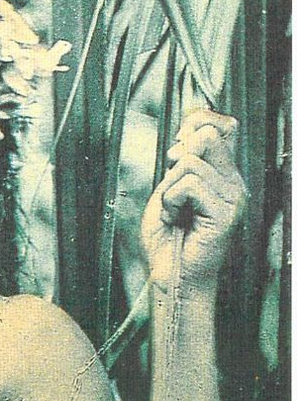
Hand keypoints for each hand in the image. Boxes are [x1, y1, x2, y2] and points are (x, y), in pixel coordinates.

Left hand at [141, 108, 246, 292]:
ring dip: (169, 189)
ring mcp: (233, 198)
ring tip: (173, 211)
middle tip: (172, 190)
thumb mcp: (167, 189)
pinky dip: (171, 200)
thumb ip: (181, 162)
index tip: (176, 151)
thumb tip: (189, 135)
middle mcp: (233, 183)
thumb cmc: (167, 238)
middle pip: (208, 136)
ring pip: (192, 162)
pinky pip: (189, 185)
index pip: (222, 125)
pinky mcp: (226, 213)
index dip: (196, 124)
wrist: (171, 275)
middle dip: (178, 160)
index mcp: (222, 175)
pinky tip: (175, 218)